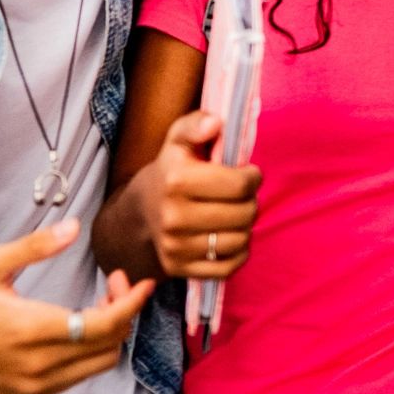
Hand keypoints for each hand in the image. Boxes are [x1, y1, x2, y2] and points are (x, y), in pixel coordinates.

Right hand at [0, 219, 155, 393]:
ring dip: (109, 334)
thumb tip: (75, 226)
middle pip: (109, 346)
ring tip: (98, 301)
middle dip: (123, 312)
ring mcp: (32, 386)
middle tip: (114, 282)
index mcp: (29, 330)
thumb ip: (36, 247)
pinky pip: (76, 378)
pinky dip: (90, 352)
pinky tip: (79, 325)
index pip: (103, 325)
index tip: (143, 281)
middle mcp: (36, 366)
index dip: (131, 303)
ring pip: (97, 365)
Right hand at [134, 111, 262, 278]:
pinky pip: (230, 267)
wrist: (141, 211)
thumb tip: (215, 124)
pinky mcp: (179, 269)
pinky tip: (229, 235)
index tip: (247, 174)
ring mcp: (175, 247)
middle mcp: (173, 217)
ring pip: (241, 241)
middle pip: (244, 214)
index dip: (252, 178)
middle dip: (251, 201)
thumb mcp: (179, 139)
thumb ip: (196, 124)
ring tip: (234, 214)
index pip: (240, 185)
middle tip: (241, 196)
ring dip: (246, 226)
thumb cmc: (172, 169)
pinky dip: (239, 252)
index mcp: (176, 181)